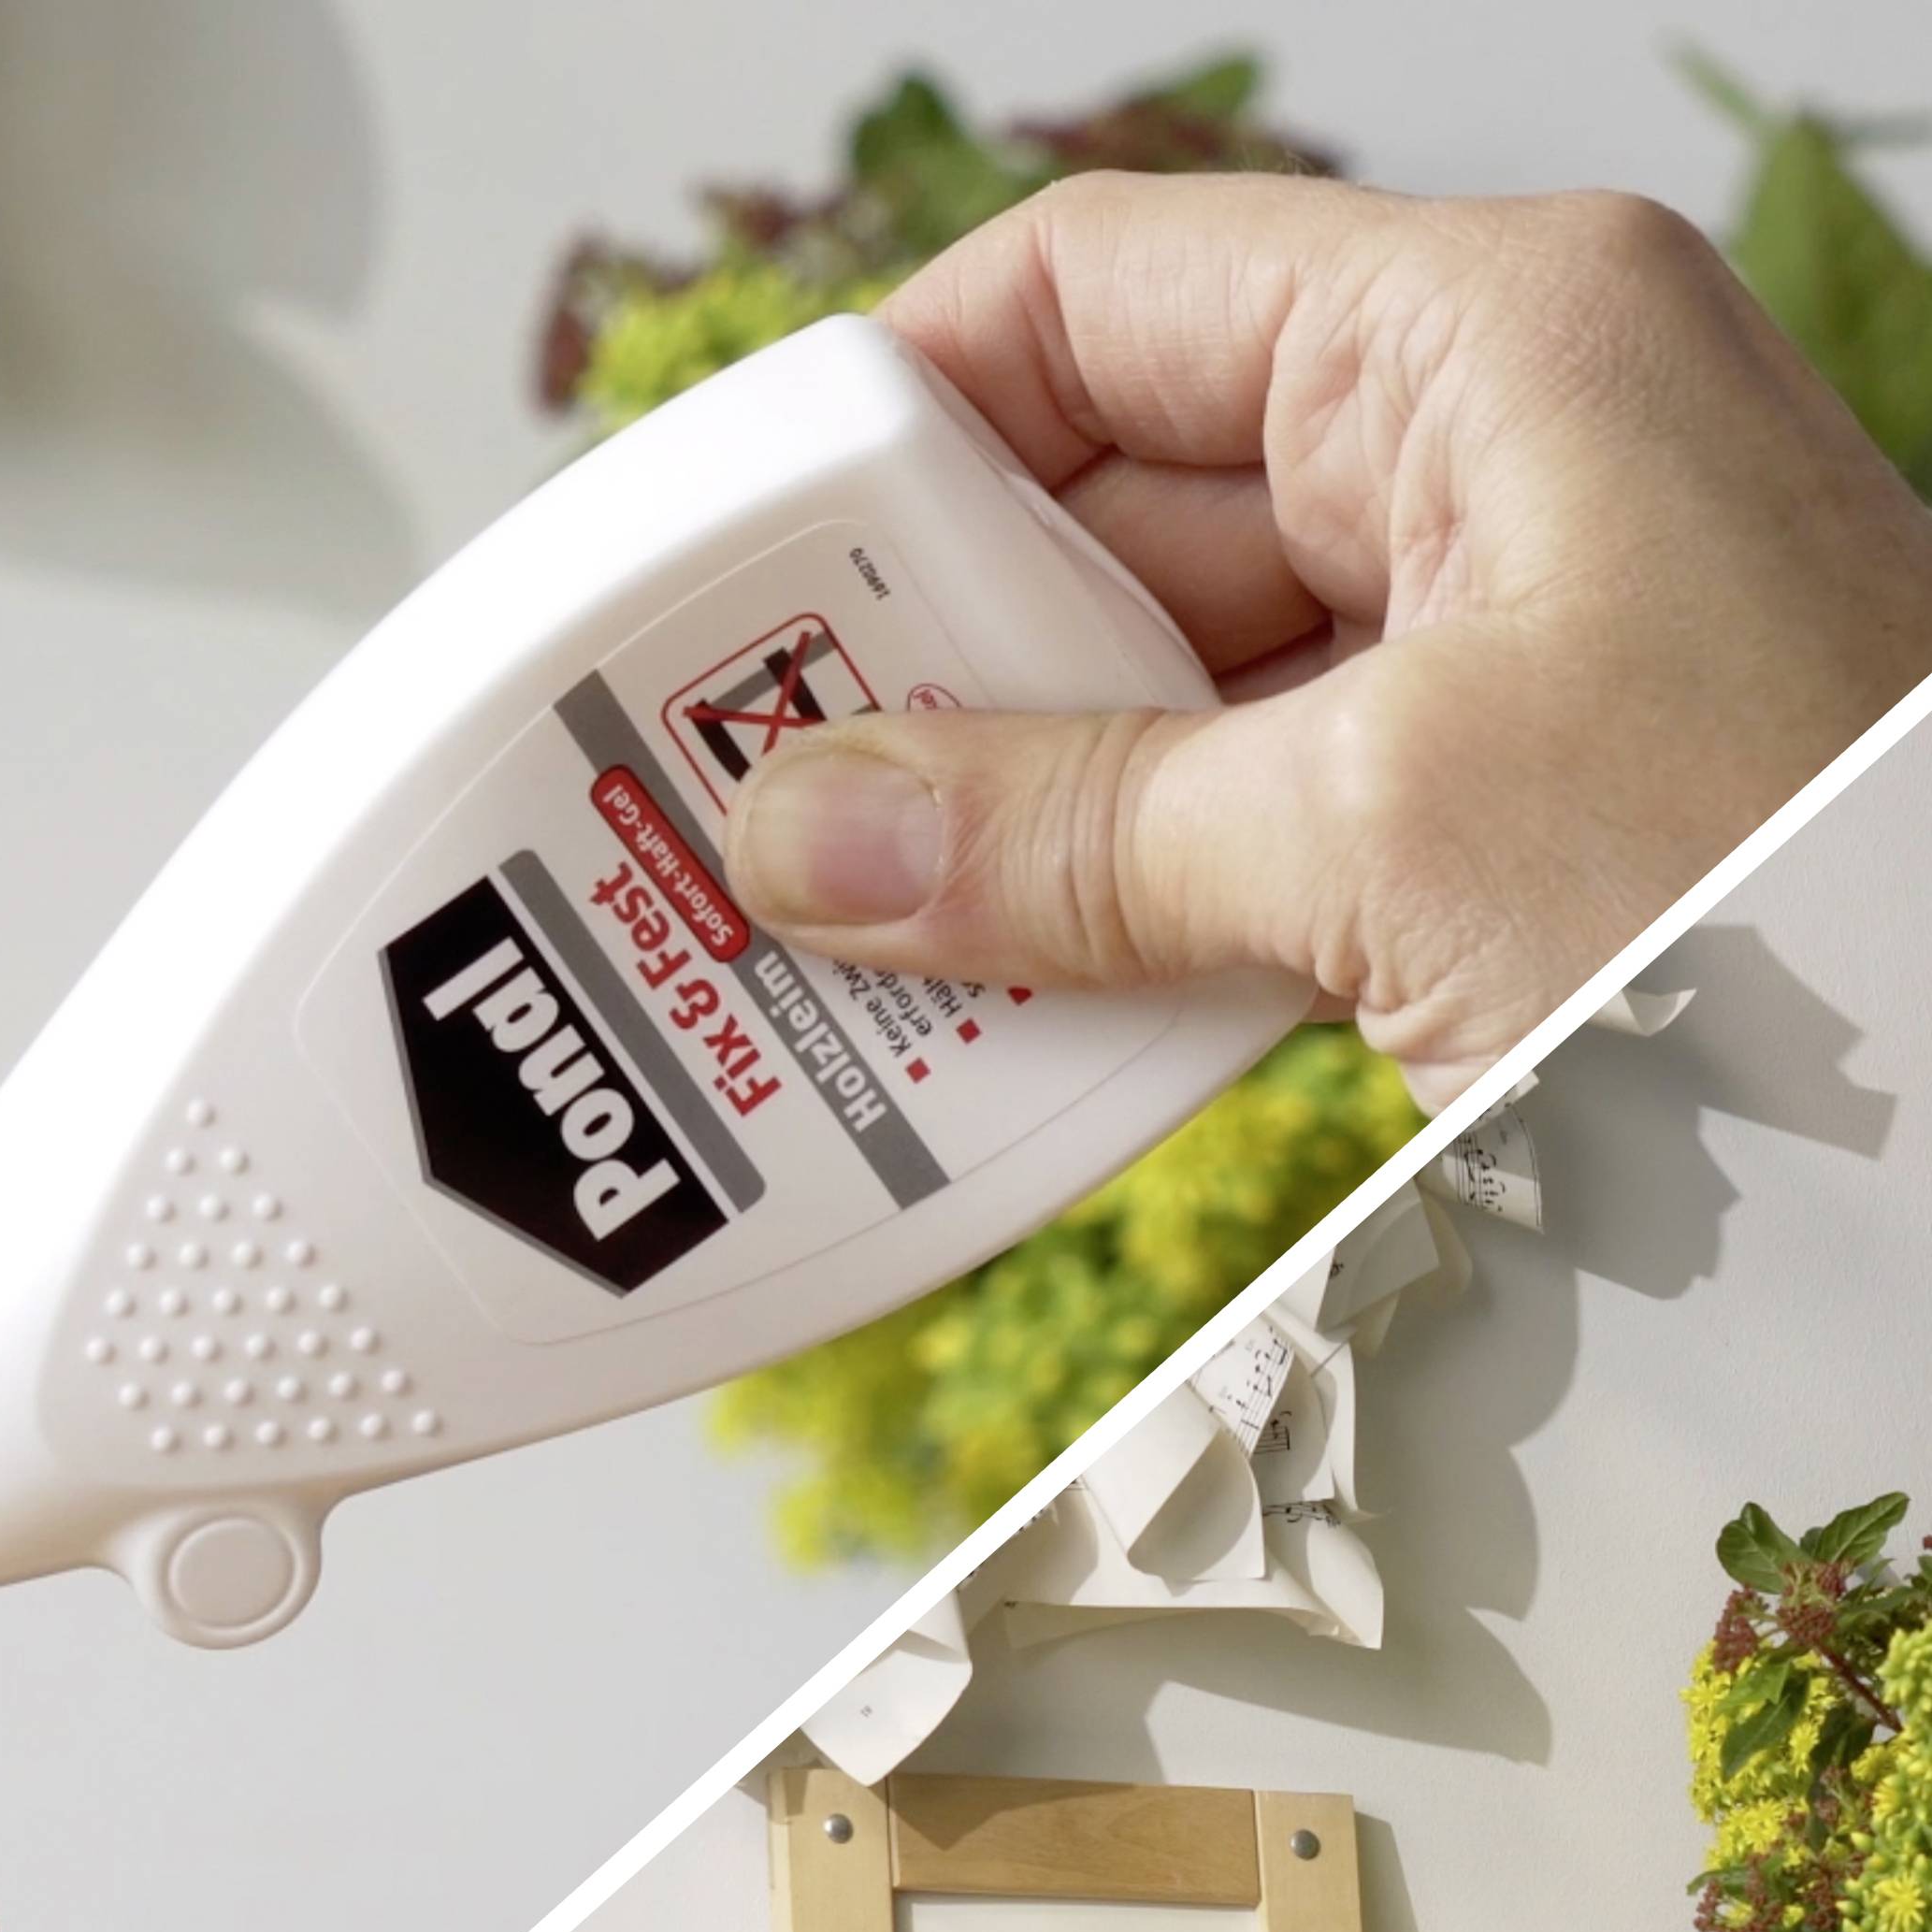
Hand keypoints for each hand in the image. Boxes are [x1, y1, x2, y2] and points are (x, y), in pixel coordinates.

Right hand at [720, 175, 1931, 1102]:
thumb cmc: (1825, 882)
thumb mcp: (1390, 829)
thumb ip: (1071, 830)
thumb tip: (810, 834)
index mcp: (1485, 348)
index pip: (1099, 294)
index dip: (890, 411)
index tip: (742, 559)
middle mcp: (1476, 473)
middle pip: (1102, 517)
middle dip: (918, 664)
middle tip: (755, 788)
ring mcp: (1483, 656)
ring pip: (1155, 701)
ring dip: (1001, 822)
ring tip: (842, 924)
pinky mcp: (1482, 820)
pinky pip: (1231, 835)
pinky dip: (1111, 918)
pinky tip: (998, 1003)